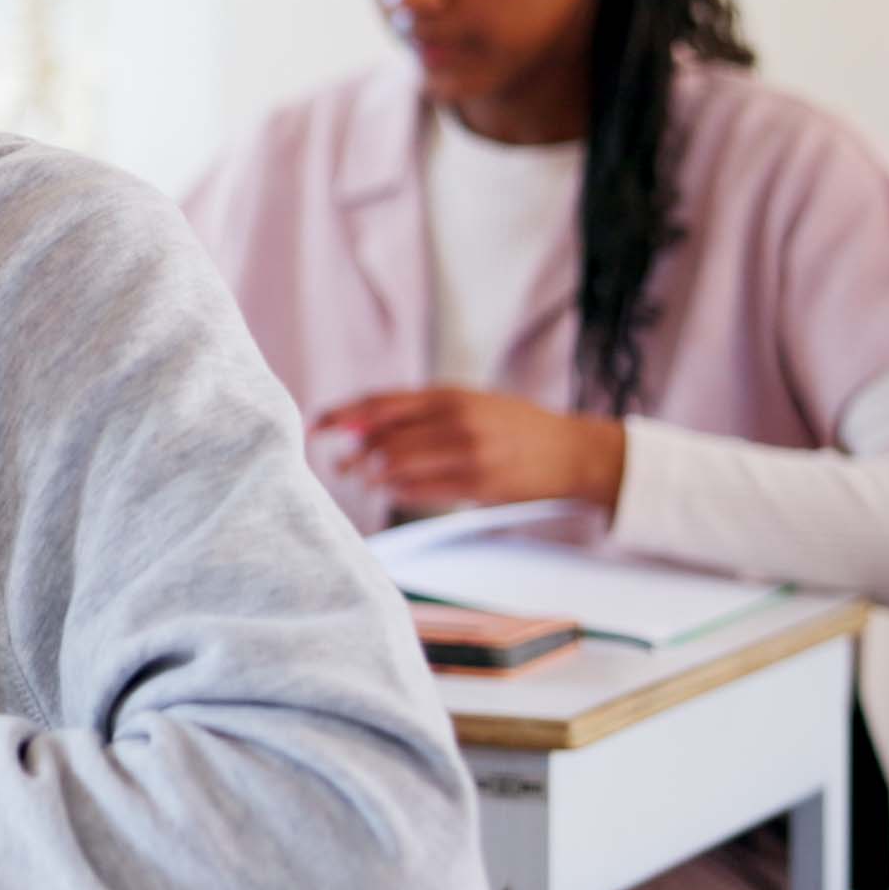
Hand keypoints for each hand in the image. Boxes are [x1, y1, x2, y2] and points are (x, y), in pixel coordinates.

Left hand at [313, 388, 627, 512]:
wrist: (571, 452)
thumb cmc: (511, 426)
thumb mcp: (468, 403)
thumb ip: (418, 413)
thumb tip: (357, 427)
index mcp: (450, 395)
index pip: (381, 404)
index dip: (343, 415)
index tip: (317, 427)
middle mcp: (457, 420)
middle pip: (383, 439)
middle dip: (354, 456)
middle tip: (341, 467)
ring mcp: (469, 454)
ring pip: (398, 467)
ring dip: (373, 478)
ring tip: (366, 482)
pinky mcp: (480, 485)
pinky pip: (423, 492)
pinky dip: (399, 493)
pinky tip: (393, 493)